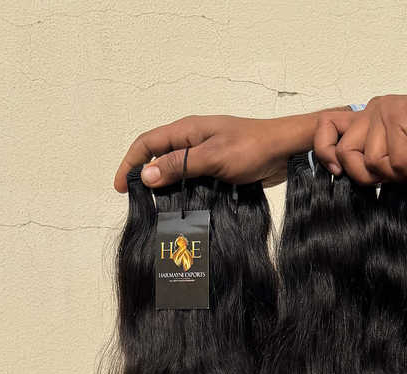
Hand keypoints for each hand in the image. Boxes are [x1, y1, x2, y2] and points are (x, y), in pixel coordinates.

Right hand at [112, 109, 349, 191]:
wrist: (285, 150)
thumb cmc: (252, 148)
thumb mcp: (213, 157)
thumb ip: (180, 166)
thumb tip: (146, 176)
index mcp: (187, 131)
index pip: (147, 143)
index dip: (130, 163)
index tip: (120, 187)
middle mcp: (193, 140)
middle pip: (158, 157)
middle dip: (145, 177)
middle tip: (139, 202)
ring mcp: (206, 154)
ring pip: (176, 170)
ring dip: (165, 187)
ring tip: (158, 209)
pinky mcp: (218, 168)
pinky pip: (193, 179)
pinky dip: (184, 191)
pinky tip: (184, 207)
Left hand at [312, 88, 406, 184]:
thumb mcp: (398, 152)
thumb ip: (374, 158)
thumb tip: (347, 179)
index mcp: (367, 117)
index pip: (326, 128)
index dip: (325, 153)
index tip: (339, 174)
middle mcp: (372, 110)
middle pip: (344, 153)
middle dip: (366, 177)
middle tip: (393, 179)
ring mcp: (385, 111)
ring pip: (370, 160)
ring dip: (395, 176)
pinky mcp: (400, 116)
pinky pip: (395, 161)